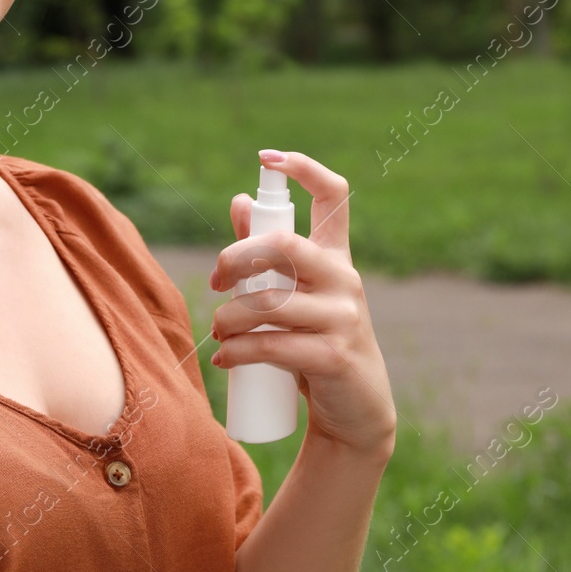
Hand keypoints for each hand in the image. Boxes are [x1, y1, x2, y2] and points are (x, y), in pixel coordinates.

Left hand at [208, 150, 396, 458]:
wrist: (355, 412)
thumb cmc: (317, 344)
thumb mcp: (298, 296)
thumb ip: (269, 253)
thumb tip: (240, 201)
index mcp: (336, 257)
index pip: (334, 195)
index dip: (304, 168)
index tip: (268, 159)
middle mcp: (345, 279)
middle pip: (283, 245)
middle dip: (236, 257)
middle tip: (215, 281)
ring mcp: (343, 318)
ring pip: (268, 301)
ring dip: (229, 317)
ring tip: (218, 332)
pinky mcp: (334, 356)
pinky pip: (272, 345)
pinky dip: (238, 352)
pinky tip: (224, 359)